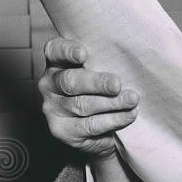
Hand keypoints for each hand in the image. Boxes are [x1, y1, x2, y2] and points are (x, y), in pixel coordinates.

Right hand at [39, 37, 138, 160]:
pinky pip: (89, 125)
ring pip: (82, 105)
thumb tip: (131, 61)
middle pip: (70, 81)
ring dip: (111, 103)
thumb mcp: (101, 70)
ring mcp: (53, 108)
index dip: (67, 51)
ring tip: (132, 100)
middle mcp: (50, 84)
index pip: (55, 50)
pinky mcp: (62, 130)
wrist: (102, 128)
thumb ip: (105, 62)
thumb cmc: (103, 89)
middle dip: (96, 83)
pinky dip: (113, 120)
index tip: (83, 54)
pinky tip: (128, 115)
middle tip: (117, 84)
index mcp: (57, 62)